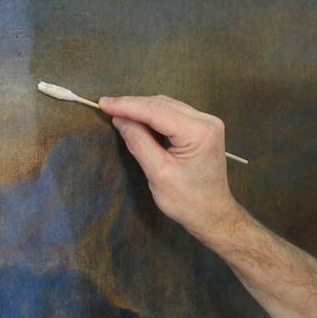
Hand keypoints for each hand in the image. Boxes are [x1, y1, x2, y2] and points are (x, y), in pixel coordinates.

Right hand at [100, 95, 242, 246]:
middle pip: (162, 104)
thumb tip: (120, 119)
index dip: (127, 105)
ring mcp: (209, 124)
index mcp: (198, 133)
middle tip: (108, 108)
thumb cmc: (188, 201)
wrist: (212, 214)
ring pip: (168, 106)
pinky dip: (156, 116)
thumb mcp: (157, 172)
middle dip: (133, 105)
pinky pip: (175, 114)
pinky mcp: (205, 129)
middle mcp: (207, 123)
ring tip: (120, 116)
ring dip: (143, 110)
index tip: (104, 103)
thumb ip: (138, 142)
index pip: (156, 111)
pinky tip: (141, 124)